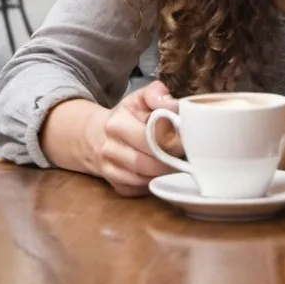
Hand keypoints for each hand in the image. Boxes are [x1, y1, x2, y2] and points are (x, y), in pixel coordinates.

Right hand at [89, 81, 180, 196]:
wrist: (98, 136)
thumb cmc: (127, 116)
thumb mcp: (139, 98)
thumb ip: (157, 94)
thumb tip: (173, 105)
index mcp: (116, 124)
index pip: (151, 138)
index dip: (172, 141)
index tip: (186, 140)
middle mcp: (110, 149)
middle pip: (150, 163)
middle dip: (172, 160)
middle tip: (186, 155)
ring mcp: (110, 170)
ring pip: (147, 179)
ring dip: (165, 173)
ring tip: (177, 163)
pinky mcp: (117, 186)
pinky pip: (142, 190)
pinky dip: (156, 183)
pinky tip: (162, 172)